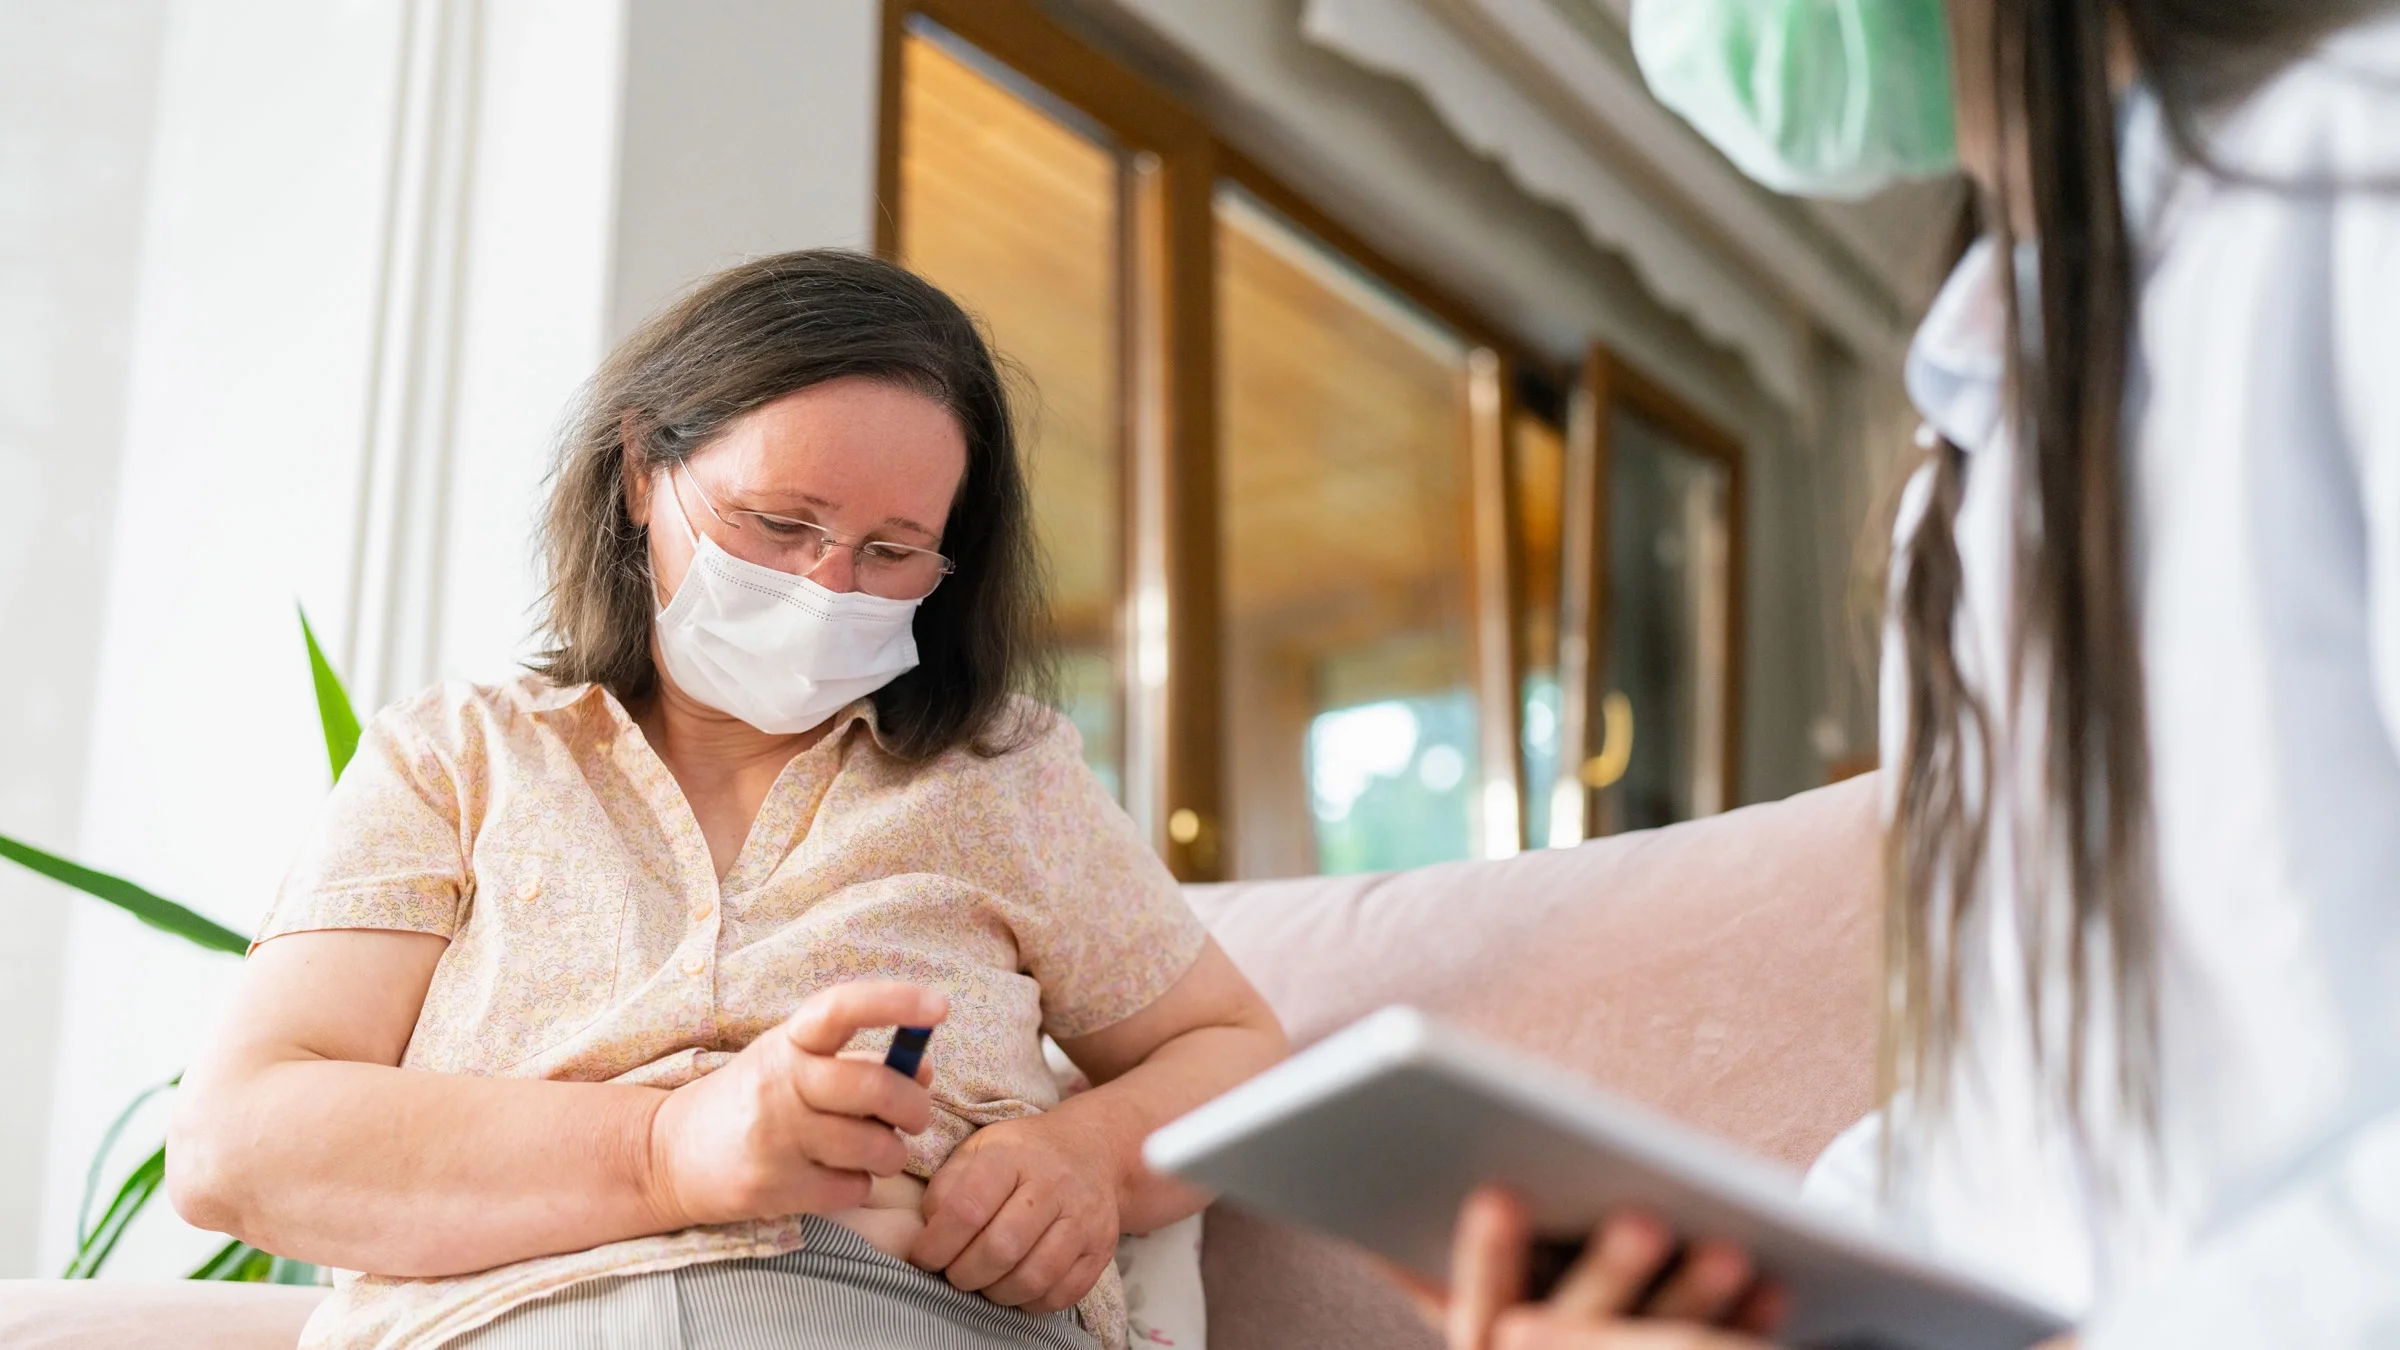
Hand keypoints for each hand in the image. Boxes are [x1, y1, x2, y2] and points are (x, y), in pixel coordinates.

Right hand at [646, 981, 946, 1228]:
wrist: (669, 1154)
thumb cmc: (752, 1100)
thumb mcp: (794, 1063)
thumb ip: (858, 1061)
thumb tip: (923, 1070)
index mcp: (788, 1041)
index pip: (841, 1008)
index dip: (894, 1002)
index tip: (938, 1007)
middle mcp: (779, 1083)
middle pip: (875, 1086)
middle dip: (915, 1107)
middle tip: (916, 1116)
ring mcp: (774, 1137)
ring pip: (875, 1146)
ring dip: (891, 1153)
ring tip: (873, 1150)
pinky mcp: (773, 1187)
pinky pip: (854, 1188)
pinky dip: (860, 1185)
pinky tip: (837, 1176)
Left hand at [907, 1110, 1119, 1314]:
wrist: (1092, 1150)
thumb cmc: (1022, 1156)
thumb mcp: (978, 1150)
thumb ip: (946, 1185)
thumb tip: (929, 1231)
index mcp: (1013, 1155)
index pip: (968, 1209)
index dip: (936, 1244)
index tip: (923, 1257)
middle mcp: (1054, 1184)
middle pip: (1001, 1248)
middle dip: (964, 1274)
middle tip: (953, 1274)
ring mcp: (1084, 1218)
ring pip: (1033, 1278)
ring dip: (996, 1293)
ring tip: (984, 1282)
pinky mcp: (1101, 1248)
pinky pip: (1061, 1294)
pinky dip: (1030, 1302)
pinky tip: (1016, 1286)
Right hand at [1431, 1187, 1786, 1349]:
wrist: (1623, 1341)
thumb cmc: (1546, 1300)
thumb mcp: (1502, 1289)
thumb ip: (1498, 1258)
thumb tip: (1491, 1175)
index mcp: (1485, 1333)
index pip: (1480, 1301)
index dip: (1488, 1255)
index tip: (1502, 1195)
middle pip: (1569, 1332)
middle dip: (1609, 1274)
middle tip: (1644, 1222)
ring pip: (1649, 1349)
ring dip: (1690, 1297)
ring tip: (1728, 1250)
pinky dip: (1742, 1325)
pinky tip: (1771, 1286)